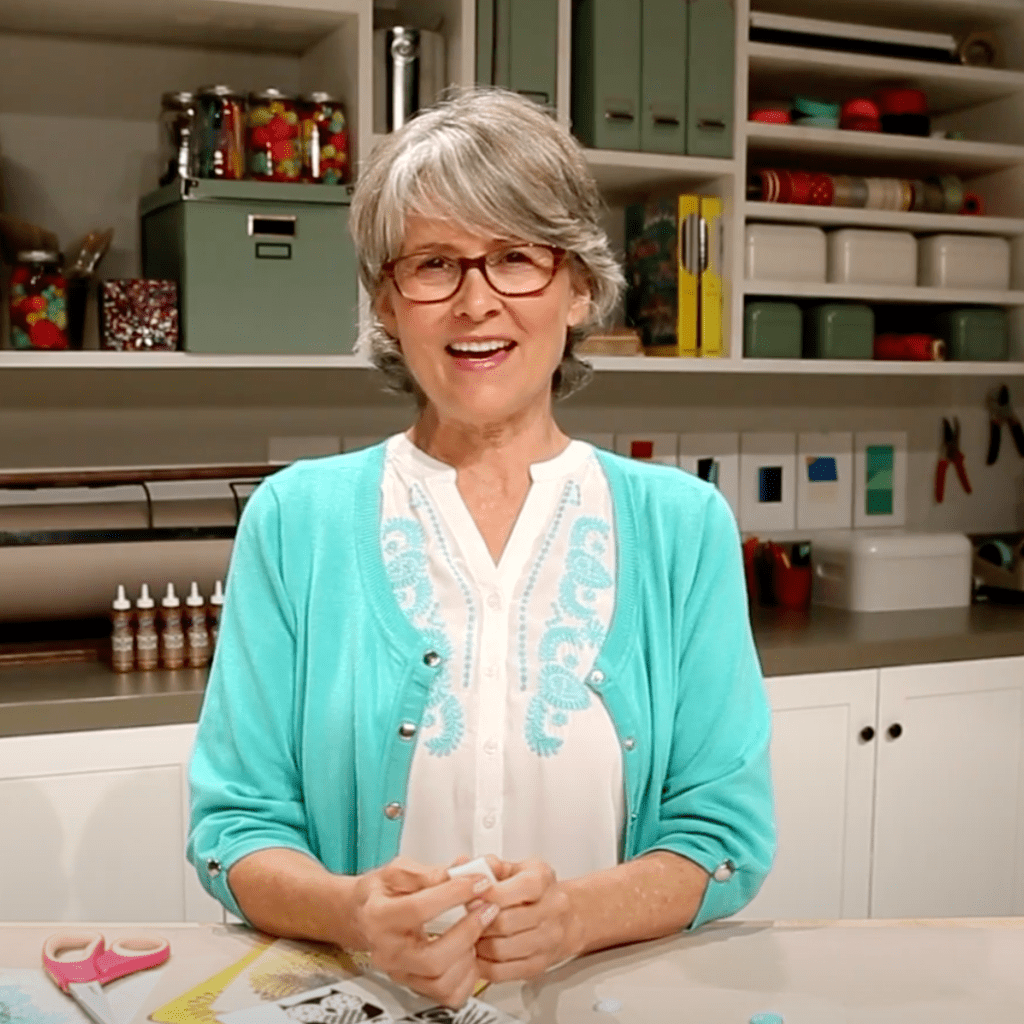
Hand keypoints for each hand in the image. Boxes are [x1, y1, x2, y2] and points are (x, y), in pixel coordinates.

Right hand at [350, 856, 497, 1007]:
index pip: (418, 910)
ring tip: (477, 928)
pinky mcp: (414, 985)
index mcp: (378, 916)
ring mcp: (400, 972)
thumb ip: (428, 872)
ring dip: (469, 955)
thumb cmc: (381, 893)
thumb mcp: (398, 871)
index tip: (476, 882)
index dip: (453, 894)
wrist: (362, 916)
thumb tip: (459, 871)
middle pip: (433, 957)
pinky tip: (470, 951)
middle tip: (486, 908)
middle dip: (468, 931)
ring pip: (442, 981)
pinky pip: (447, 995)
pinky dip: (467, 977)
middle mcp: (387, 952)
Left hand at [473, 857, 581, 982]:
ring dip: (479, 944)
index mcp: (543, 879)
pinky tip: (479, 953)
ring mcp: (548, 940)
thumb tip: (467, 866)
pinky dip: (483, 964)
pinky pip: (502, 971)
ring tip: (470, 935)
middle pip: (506, 922)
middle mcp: (552, 909)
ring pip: (501, 949)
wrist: (566, 916)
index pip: (521, 887)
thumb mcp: (516, 868)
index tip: (473, 895)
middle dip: (478, 922)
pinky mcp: (538, 965)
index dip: (491, 893)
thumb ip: (490, 866)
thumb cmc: (535, 891)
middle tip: (465, 918)